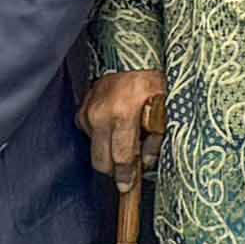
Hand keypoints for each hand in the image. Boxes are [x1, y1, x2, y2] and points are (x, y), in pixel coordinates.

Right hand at [80, 68, 167, 191]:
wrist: (130, 56)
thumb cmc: (150, 81)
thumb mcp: (162, 108)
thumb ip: (155, 138)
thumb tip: (147, 163)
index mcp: (123, 115)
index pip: (120, 157)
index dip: (125, 176)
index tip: (126, 187)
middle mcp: (101, 115)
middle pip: (100, 161)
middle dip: (114, 169)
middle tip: (127, 168)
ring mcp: (88, 112)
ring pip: (93, 149)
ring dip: (107, 152)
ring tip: (124, 142)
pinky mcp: (82, 109)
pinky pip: (89, 134)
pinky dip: (101, 137)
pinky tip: (114, 127)